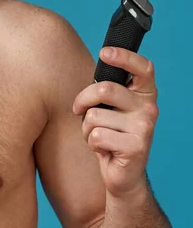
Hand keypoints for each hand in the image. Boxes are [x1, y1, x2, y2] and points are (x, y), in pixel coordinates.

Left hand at [72, 47, 158, 197]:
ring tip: (99, 136)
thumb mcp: (109, 107)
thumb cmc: (110, 133)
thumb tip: (96, 65)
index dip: (125, 56)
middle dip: (83, 100)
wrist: (122, 174)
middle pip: (105, 89)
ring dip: (87, 128)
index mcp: (144, 94)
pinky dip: (92, 143)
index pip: (143, 68)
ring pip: (95, 116)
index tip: (105, 53)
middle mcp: (149, 108)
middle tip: (78, 109)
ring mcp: (145, 127)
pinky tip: (104, 149)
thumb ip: (107, 89)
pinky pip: (96, 135)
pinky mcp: (136, 147)